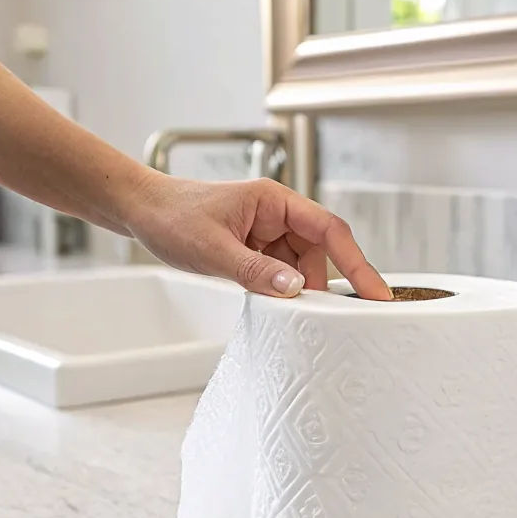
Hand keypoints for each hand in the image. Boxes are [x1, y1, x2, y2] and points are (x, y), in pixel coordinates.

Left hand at [127, 172, 391, 299]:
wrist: (140, 212)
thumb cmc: (172, 217)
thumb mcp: (213, 249)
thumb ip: (256, 271)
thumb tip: (296, 289)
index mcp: (274, 201)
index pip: (329, 230)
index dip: (357, 262)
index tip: (376, 293)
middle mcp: (276, 214)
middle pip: (319, 252)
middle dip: (320, 284)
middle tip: (323, 316)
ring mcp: (266, 231)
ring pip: (300, 265)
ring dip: (296, 289)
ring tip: (283, 307)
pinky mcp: (254, 248)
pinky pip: (280, 271)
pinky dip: (279, 289)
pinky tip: (270, 302)